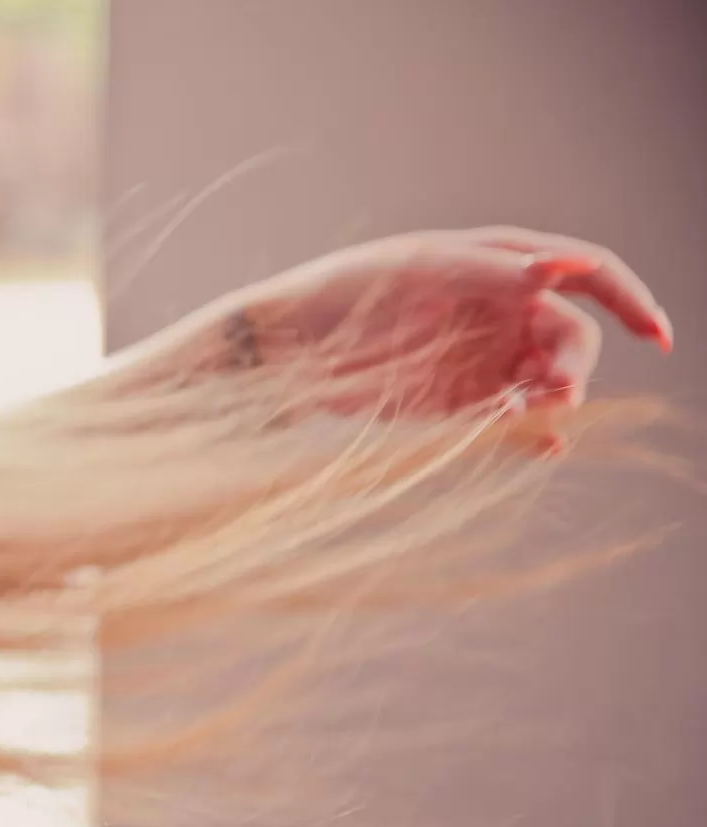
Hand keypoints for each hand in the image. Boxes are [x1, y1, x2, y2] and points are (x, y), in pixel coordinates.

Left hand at [222, 226, 671, 419]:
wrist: (284, 350)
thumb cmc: (345, 291)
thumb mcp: (417, 270)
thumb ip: (493, 271)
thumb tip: (566, 265)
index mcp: (500, 265)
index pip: (587, 275)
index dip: (629, 300)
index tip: (656, 335)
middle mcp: (501, 313)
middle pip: (572, 338)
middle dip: (575, 365)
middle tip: (552, 393)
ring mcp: (483, 362)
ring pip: (548, 384)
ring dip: (553, 402)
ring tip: (525, 416)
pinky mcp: (459, 407)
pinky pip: (511, 424)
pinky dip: (530, 436)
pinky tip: (538, 446)